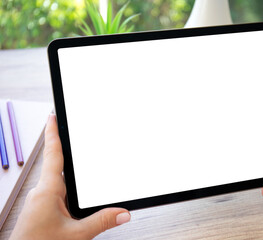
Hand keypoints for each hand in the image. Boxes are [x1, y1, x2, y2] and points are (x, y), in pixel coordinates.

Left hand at [10, 114, 130, 239]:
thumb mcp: (76, 235)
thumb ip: (102, 222)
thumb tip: (123, 213)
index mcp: (47, 191)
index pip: (52, 154)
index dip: (53, 132)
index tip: (53, 115)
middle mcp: (42, 192)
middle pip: (55, 163)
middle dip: (64, 147)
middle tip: (69, 129)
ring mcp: (40, 201)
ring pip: (57, 179)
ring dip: (66, 170)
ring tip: (79, 162)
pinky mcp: (41, 210)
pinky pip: (56, 192)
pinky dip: (66, 187)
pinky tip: (73, 195)